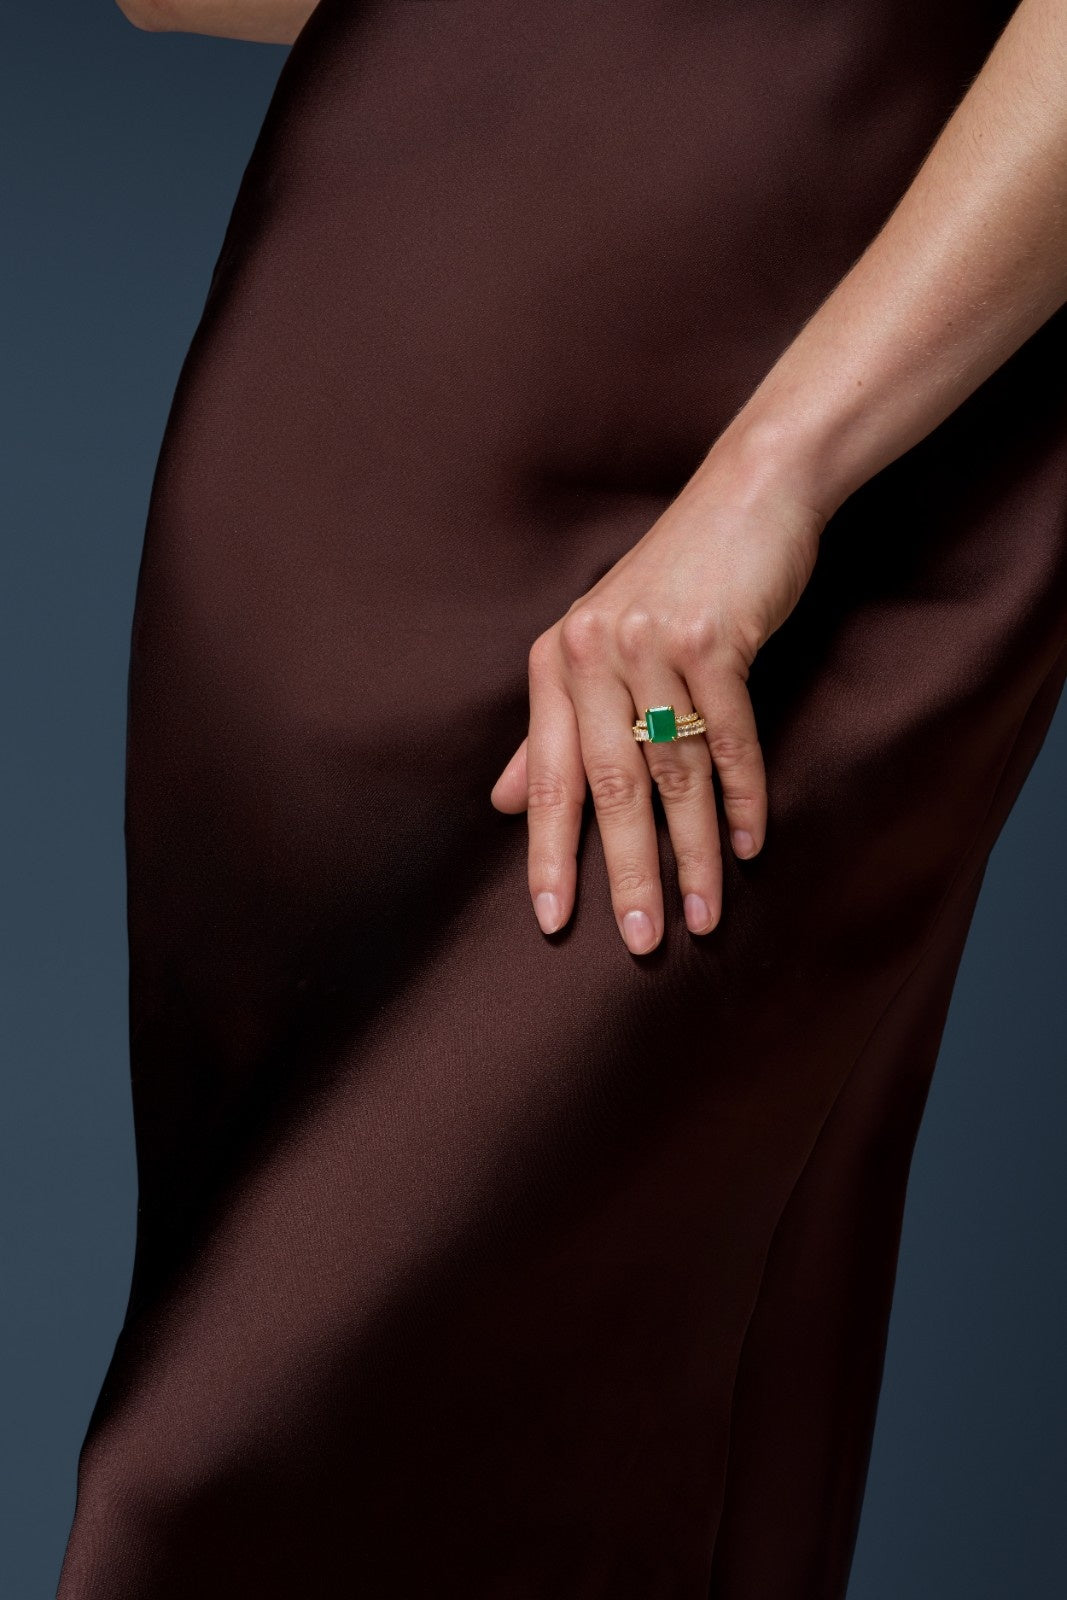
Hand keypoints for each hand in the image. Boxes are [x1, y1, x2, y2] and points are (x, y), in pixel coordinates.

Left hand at [489, 451, 826, 952]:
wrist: (745, 498)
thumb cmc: (670, 582)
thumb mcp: (597, 647)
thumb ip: (552, 729)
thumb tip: (506, 800)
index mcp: (556, 663)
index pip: (550, 778)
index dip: (550, 854)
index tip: (554, 920)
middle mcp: (595, 653)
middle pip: (611, 786)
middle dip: (627, 871)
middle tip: (642, 940)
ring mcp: (656, 645)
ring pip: (676, 772)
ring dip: (693, 851)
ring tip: (703, 915)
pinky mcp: (717, 640)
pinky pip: (731, 738)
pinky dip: (743, 797)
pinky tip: (747, 845)